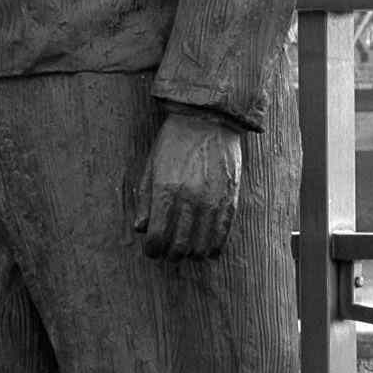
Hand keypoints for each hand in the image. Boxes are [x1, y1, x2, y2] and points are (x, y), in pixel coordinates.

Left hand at [136, 108, 246, 259]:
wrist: (209, 118)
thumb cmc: (175, 141)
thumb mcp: (151, 166)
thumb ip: (145, 199)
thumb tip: (141, 229)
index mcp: (166, 190)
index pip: (157, 237)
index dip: (152, 250)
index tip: (151, 249)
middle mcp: (190, 199)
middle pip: (179, 247)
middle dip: (170, 254)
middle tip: (167, 252)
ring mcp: (213, 201)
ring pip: (201, 246)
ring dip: (191, 253)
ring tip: (187, 249)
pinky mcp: (230, 200)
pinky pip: (222, 235)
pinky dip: (213, 248)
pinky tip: (207, 249)